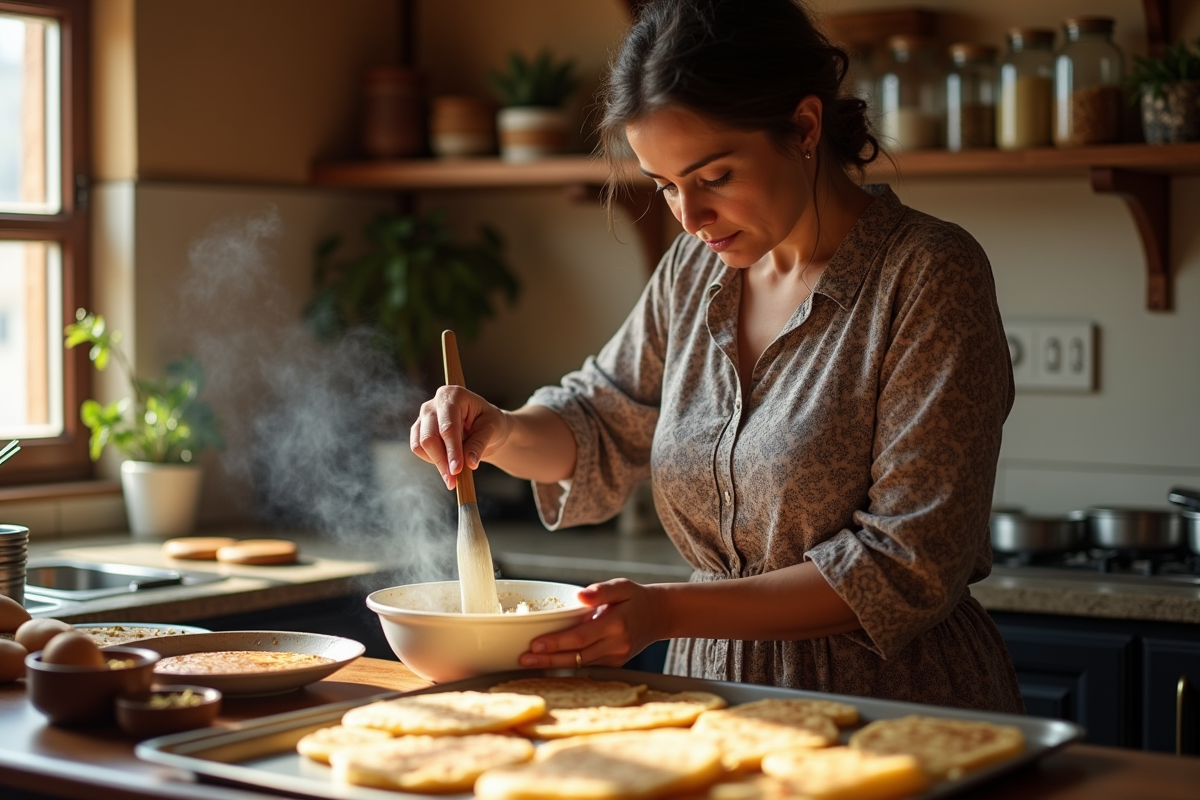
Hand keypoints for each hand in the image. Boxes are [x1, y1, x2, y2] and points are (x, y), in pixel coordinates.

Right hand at [410, 385, 508, 488]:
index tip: (457, 470)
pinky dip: (431, 460)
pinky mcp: (419, 428)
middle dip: (442, 461)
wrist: (484, 426)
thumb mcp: (492, 429)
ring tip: (453, 477)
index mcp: (454, 395)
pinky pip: (418, 448)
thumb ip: (479, 443)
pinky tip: (446, 464)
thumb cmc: (490, 422)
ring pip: (421, 444)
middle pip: (430, 437)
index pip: (448, 427)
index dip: (452, 450)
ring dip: (436, 463)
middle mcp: (434, 403)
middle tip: (454, 481)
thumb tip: (469, 462)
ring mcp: (424, 416)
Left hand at [519, 579, 666, 667]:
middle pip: (576, 656)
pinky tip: (548, 661)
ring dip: (553, 664)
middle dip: (548, 659)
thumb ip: (601, 591)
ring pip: (580, 664)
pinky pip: (587, 664)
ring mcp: (616, 657)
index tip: (535, 644)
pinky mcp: (614, 663)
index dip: (556, 643)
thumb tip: (581, 596)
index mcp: (616, 624)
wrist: (659, 616)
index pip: (580, 637)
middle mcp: (616, 645)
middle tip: (523, 659)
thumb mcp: (621, 586)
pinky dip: (567, 663)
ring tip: (529, 663)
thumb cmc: (636, 598)